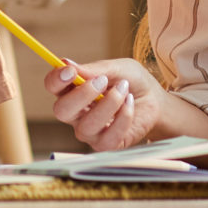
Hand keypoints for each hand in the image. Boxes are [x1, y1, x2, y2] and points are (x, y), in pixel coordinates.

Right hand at [44, 56, 158, 152]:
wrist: (155, 100)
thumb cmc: (132, 82)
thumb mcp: (117, 68)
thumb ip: (95, 69)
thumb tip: (66, 63)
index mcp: (72, 90)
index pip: (53, 86)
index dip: (56, 79)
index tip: (70, 70)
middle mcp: (76, 113)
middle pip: (61, 111)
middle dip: (81, 95)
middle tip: (103, 81)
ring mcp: (89, 131)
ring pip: (87, 125)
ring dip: (109, 104)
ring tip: (125, 89)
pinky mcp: (106, 144)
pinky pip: (108, 137)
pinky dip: (123, 118)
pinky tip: (130, 104)